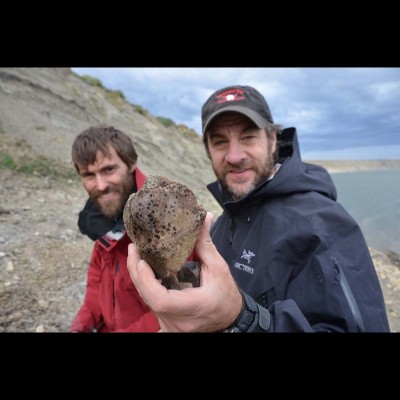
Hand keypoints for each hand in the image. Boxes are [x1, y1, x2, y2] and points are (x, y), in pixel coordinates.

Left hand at [127, 212, 242, 331]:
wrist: (229, 318)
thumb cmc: (226, 295)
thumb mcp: (218, 268)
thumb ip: (206, 244)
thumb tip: (205, 217)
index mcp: (193, 306)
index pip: (162, 300)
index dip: (147, 281)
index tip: (142, 261)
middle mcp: (178, 320)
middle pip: (148, 298)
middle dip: (137, 273)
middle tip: (134, 249)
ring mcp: (170, 325)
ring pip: (147, 301)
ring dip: (140, 278)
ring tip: (137, 255)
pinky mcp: (166, 323)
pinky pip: (151, 304)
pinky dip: (146, 286)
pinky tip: (144, 271)